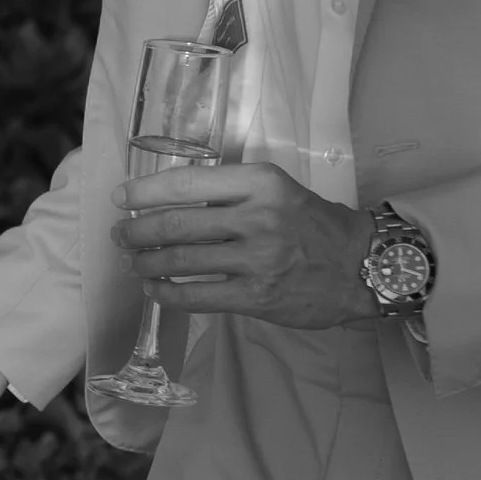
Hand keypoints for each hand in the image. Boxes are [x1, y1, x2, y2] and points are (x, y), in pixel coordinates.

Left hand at [114, 162, 373, 328]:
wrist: (359, 265)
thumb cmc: (312, 224)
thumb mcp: (277, 190)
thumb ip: (231, 193)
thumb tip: (170, 202)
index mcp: (260, 182)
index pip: (187, 183)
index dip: (145, 191)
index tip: (121, 198)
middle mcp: (257, 217)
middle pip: (177, 223)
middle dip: (138, 231)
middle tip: (121, 235)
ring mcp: (256, 260)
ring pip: (181, 261)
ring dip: (146, 262)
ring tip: (133, 262)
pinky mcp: (256, 297)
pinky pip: (196, 296)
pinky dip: (167, 292)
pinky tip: (154, 288)